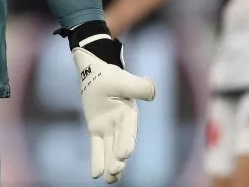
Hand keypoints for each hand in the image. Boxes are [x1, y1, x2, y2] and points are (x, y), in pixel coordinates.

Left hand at [63, 23, 155, 184]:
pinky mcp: (97, 129)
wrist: (96, 71)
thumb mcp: (124, 79)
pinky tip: (95, 175)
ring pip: (110, 149)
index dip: (126, 142)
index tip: (124, 154)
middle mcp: (121, 124)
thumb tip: (152, 92)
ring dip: (109, 163)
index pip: (128, 131)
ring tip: (110, 179)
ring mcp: (109, 128)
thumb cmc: (111, 75)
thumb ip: (139, 87)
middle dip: (118, 158)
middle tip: (115, 170)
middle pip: (120, 144)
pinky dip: (97, 159)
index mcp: (129, 114)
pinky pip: (97, 146)